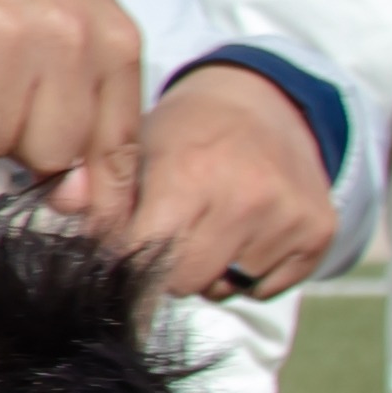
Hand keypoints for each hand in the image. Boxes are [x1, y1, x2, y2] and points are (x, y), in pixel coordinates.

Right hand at [0, 0, 147, 216]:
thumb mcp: (80, 28)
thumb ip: (92, 111)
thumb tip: (78, 205)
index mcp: (115, 42)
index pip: (116, 151)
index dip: (89, 191)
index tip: (69, 207)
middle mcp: (70, 38)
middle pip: (44, 155)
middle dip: (15, 138)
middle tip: (1, 89)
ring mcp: (9, 35)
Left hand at [120, 65, 341, 297]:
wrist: (269, 102)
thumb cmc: (191, 130)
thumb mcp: (139, 144)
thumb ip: (104, 190)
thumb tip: (72, 218)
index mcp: (190, 175)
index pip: (145, 256)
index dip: (127, 257)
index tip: (126, 247)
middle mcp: (245, 200)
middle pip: (185, 282)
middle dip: (166, 267)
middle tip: (171, 232)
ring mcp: (288, 219)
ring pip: (223, 289)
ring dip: (209, 271)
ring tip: (213, 224)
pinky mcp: (319, 234)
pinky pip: (263, 290)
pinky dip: (247, 274)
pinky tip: (246, 232)